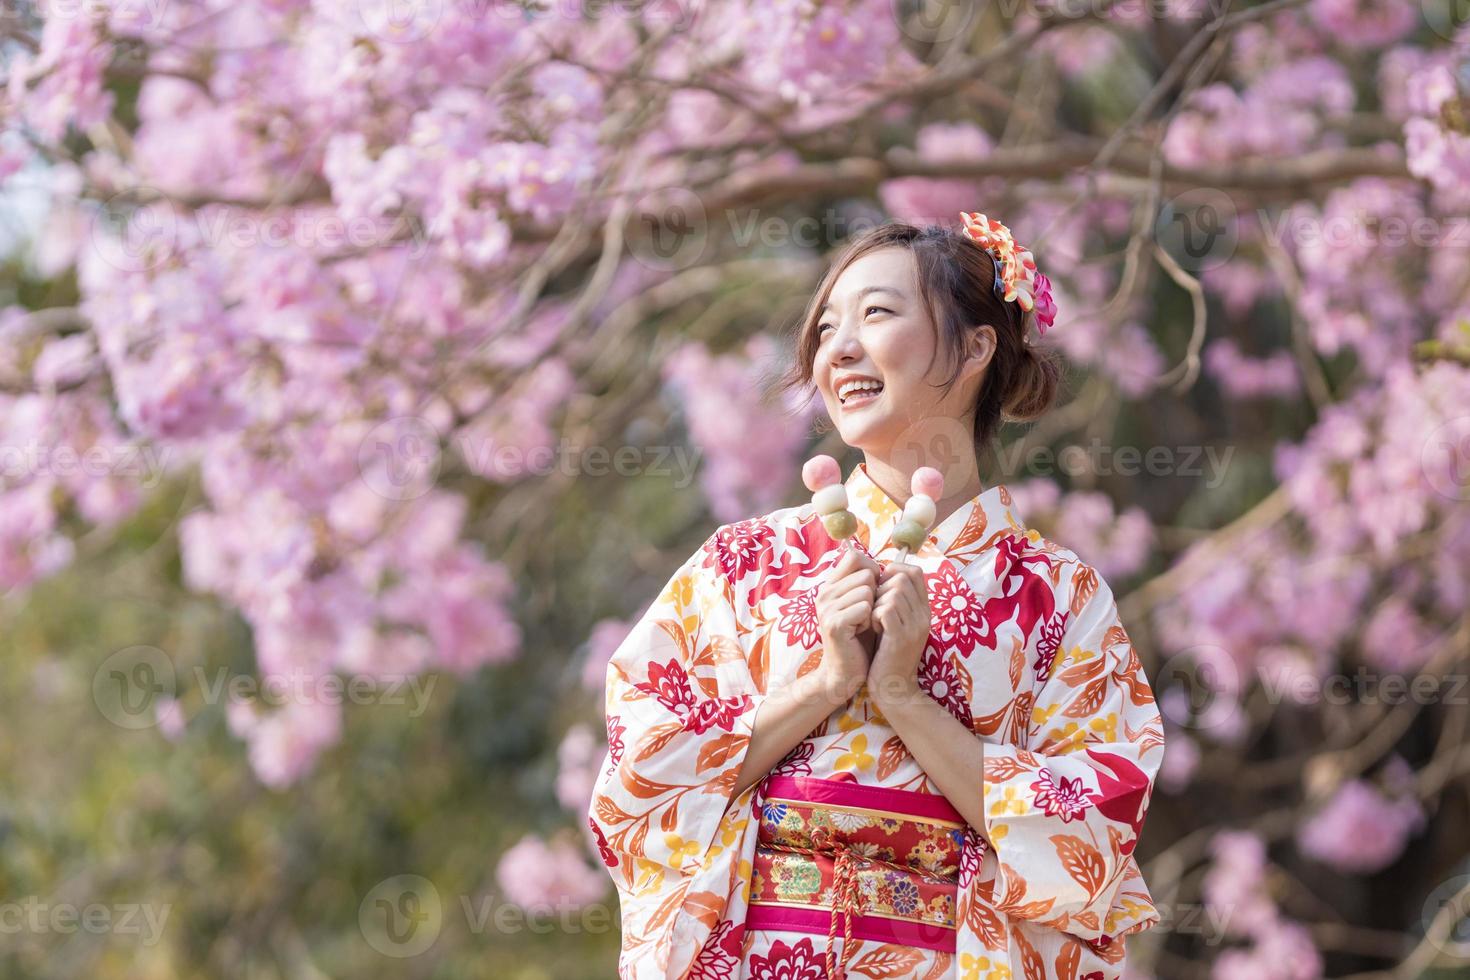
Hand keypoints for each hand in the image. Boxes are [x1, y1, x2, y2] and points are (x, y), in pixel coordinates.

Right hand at [813, 543, 880, 705]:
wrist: (846, 672)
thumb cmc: (860, 638)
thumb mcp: (862, 605)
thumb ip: (866, 584)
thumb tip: (884, 564)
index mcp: (830, 586)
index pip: (855, 556)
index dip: (872, 571)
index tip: (872, 593)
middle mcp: (824, 593)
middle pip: (866, 573)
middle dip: (875, 594)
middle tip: (865, 616)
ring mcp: (826, 608)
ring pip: (867, 590)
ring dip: (873, 610)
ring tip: (862, 625)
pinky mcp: (834, 623)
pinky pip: (865, 608)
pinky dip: (870, 621)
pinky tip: (861, 633)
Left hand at [868, 560, 929, 706]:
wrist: (894, 689)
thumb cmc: (888, 654)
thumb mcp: (898, 624)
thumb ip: (896, 601)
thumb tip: (882, 573)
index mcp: (924, 610)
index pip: (915, 571)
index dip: (894, 571)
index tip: (881, 589)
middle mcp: (924, 615)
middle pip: (903, 577)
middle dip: (882, 587)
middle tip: (875, 608)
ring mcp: (915, 626)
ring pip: (893, 591)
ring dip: (876, 602)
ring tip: (874, 620)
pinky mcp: (901, 638)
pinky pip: (885, 609)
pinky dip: (873, 614)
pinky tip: (873, 628)